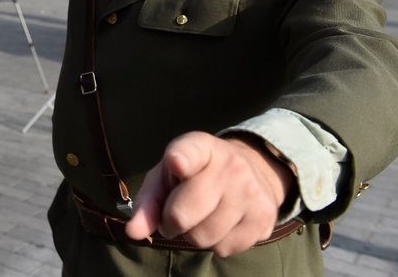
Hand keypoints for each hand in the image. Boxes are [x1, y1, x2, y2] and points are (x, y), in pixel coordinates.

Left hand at [124, 132, 291, 256]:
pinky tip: (221, 224)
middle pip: (183, 213)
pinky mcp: (264, 218)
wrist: (251, 172)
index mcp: (200, 147)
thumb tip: (133, 231)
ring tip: (200, 217)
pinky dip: (216, 243)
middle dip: (170, 222)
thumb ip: (148, 201)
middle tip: (174, 215)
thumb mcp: (167, 176)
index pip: (191, 152)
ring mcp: (251, 192)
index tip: (176, 162)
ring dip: (194, 235)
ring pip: (203, 237)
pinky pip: (225, 249)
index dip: (181, 159)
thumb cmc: (194, 175)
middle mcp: (230, 166)